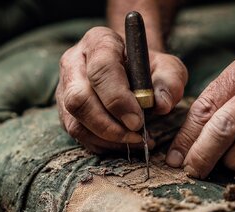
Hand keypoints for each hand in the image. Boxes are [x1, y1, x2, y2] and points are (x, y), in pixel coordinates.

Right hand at [56, 26, 187, 152]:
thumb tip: (161, 104)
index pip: (100, 70)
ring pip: (75, 122)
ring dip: (106, 140)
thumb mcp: (167, 66)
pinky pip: (78, 136)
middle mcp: (74, 64)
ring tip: (134, 142)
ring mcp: (65, 89)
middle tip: (135, 136)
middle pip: (78, 100)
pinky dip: (102, 145)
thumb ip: (170, 81)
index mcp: (98, 42)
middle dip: (108, 126)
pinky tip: (123, 144)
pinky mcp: (66, 113)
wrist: (130, 71)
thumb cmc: (147, 67)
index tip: (138, 120)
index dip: (117, 99)